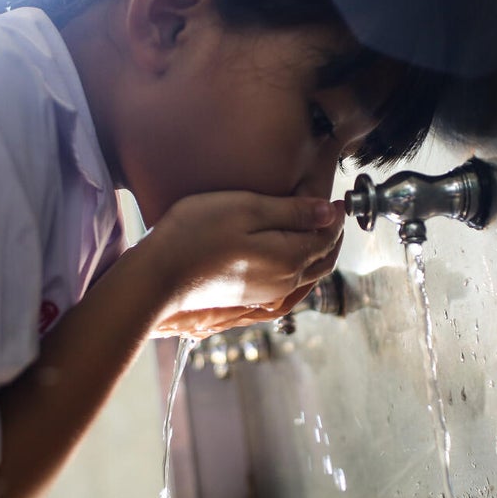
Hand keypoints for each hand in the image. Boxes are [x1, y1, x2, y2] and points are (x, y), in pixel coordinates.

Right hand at [137, 192, 343, 336]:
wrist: (157, 277)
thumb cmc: (196, 235)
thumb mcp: (247, 210)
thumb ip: (292, 212)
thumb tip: (329, 213)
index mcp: (290, 258)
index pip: (328, 235)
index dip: (337, 216)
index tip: (338, 198)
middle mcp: (285, 282)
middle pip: (324, 259)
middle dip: (334, 235)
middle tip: (334, 213)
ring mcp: (268, 295)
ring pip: (309, 274)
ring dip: (319, 251)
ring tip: (316, 229)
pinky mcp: (250, 299)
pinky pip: (290, 285)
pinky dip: (301, 267)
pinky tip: (289, 255)